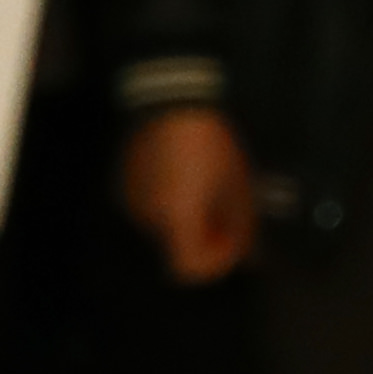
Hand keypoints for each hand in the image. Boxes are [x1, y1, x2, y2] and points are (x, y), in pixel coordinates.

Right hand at [119, 105, 257, 286]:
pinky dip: (169, 204)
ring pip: (164, 228)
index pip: (188, 268)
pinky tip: (182, 177)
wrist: (170, 105)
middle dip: (204, 236)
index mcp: (176, 219)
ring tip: (204, 189)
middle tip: (225, 212)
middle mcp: (148, 218)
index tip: (231, 241)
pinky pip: (151, 209)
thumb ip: (243, 229)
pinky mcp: (124, 186)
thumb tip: (248, 257)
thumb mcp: (239, 187)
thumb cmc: (212, 146)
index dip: (214, 263)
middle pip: (177, 246)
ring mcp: (132, 202)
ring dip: (187, 219)